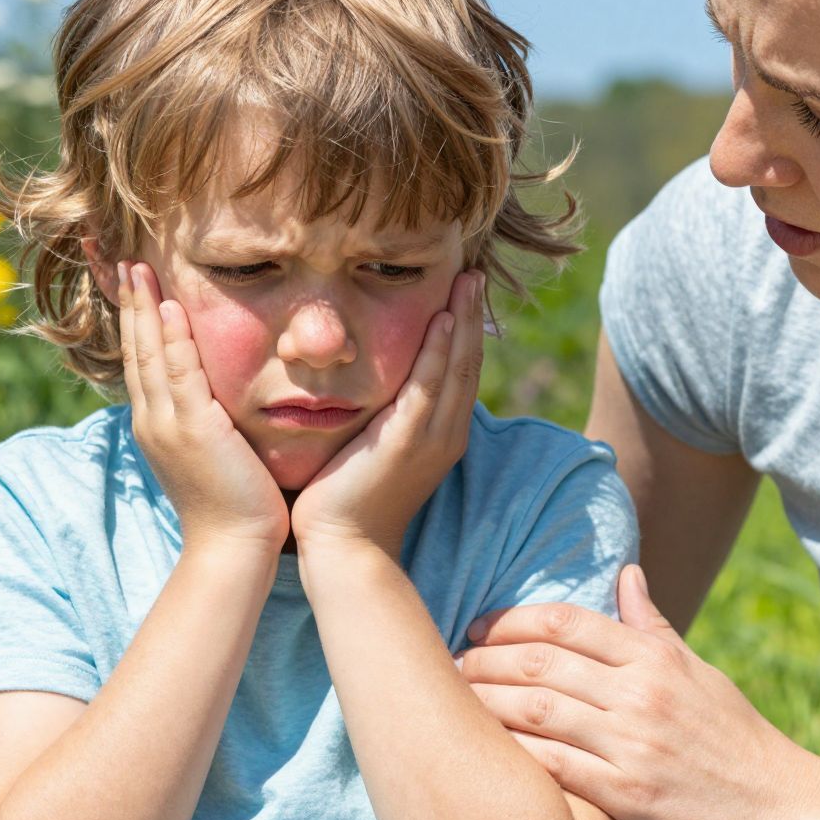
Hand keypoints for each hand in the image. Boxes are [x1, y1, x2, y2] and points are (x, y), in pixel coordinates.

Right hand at [119, 260, 289, 552]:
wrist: (234, 548)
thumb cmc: (236, 505)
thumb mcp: (215, 452)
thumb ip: (210, 420)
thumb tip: (216, 399)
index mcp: (157, 424)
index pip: (141, 360)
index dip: (135, 319)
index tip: (133, 281)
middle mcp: (153, 420)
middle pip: (135, 348)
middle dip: (129, 301)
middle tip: (123, 257)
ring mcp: (168, 424)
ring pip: (149, 353)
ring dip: (144, 307)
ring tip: (138, 267)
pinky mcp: (193, 429)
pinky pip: (177, 373)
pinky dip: (170, 338)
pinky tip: (169, 307)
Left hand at [290, 270, 485, 559]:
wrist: (345, 546)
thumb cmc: (350, 498)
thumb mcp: (376, 445)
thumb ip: (384, 414)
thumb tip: (374, 383)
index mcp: (442, 433)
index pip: (460, 371)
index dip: (465, 330)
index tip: (462, 292)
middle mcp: (446, 432)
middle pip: (467, 362)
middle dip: (471, 315)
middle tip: (474, 273)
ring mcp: (431, 437)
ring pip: (456, 368)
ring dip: (462, 321)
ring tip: (466, 282)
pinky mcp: (406, 441)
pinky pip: (427, 387)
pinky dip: (438, 352)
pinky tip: (441, 320)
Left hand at [458, 564, 819, 819]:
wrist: (783, 809)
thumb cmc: (737, 739)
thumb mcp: (700, 672)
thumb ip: (653, 626)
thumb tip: (625, 572)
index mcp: (655, 657)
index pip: (565, 621)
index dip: (511, 620)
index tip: (479, 629)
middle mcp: (641, 692)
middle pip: (539, 661)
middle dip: (483, 659)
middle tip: (451, 664)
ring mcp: (633, 743)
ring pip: (536, 709)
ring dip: (485, 702)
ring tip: (453, 703)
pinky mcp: (628, 794)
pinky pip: (552, 764)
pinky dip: (512, 753)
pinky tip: (483, 751)